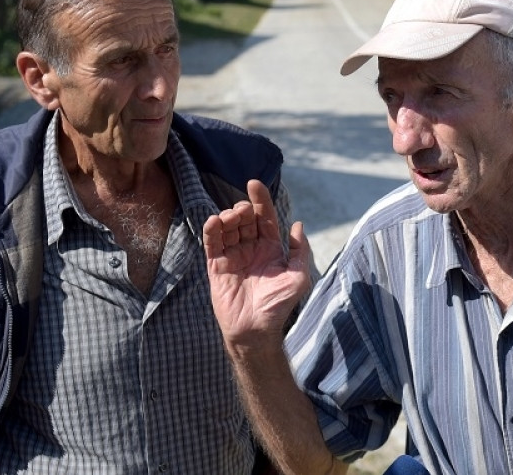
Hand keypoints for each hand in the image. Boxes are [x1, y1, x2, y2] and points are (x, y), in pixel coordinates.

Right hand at [204, 180, 311, 351]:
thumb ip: (300, 251)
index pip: (265, 217)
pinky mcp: (216, 266)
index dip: (260, 200)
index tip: (254, 183)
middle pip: (245, 219)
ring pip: (228, 228)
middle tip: (243, 210)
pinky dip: (212, 230)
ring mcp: (233, 256)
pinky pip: (212, 244)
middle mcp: (251, 248)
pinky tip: (215, 222)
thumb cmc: (278, 305)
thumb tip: (298, 224)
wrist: (256, 330)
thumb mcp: (298, 277)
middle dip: (243, 209)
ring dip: (228, 217)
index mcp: (270, 248)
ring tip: (231, 217)